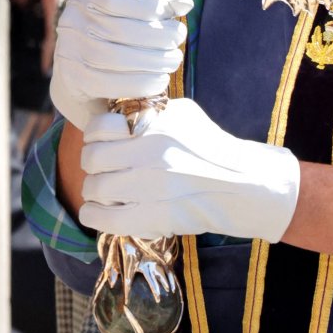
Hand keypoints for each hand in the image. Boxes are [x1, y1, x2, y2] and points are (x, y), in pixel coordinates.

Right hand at [49, 0, 190, 133]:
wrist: (77, 82)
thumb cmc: (109, 41)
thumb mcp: (123, 16)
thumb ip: (149, 7)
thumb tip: (185, 2)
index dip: (147, 7)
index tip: (171, 15)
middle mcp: (70, 22)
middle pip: (119, 29)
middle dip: (157, 35)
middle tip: (178, 40)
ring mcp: (67, 52)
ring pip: (115, 56)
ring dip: (153, 60)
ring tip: (173, 60)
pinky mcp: (73, 81)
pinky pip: (109, 82)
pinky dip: (140, 82)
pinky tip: (159, 80)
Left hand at [78, 98, 299, 243]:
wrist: (241, 184)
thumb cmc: (210, 145)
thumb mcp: (182, 114)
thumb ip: (149, 112)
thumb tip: (116, 114)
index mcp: (154, 125)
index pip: (100, 128)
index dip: (93, 136)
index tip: (98, 141)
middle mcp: (149, 154)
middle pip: (93, 158)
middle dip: (91, 163)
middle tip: (99, 167)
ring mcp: (150, 188)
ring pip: (96, 188)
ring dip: (92, 189)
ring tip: (100, 191)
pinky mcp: (153, 218)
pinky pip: (106, 219)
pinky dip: (93, 215)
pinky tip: (95, 211)